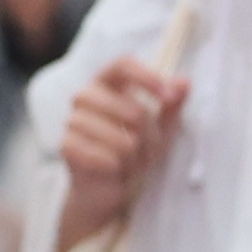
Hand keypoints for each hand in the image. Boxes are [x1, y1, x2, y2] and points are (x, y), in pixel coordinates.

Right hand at [59, 57, 183, 237]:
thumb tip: (184, 83)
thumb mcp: (160, 127)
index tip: (169, 97)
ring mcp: (72, 120)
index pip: (122, 65)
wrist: (107, 186)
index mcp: (107, 83)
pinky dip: (118, 168)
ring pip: (122, 140)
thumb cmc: (134, 150)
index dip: (147, 77)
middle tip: (148, 150)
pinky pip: (105, 157)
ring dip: (135, 157)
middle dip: (150, 137)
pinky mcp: (67, 145)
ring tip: (129, 161)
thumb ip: (172, 104)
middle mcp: (86, 96)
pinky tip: (114, 169)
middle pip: (132, 110)